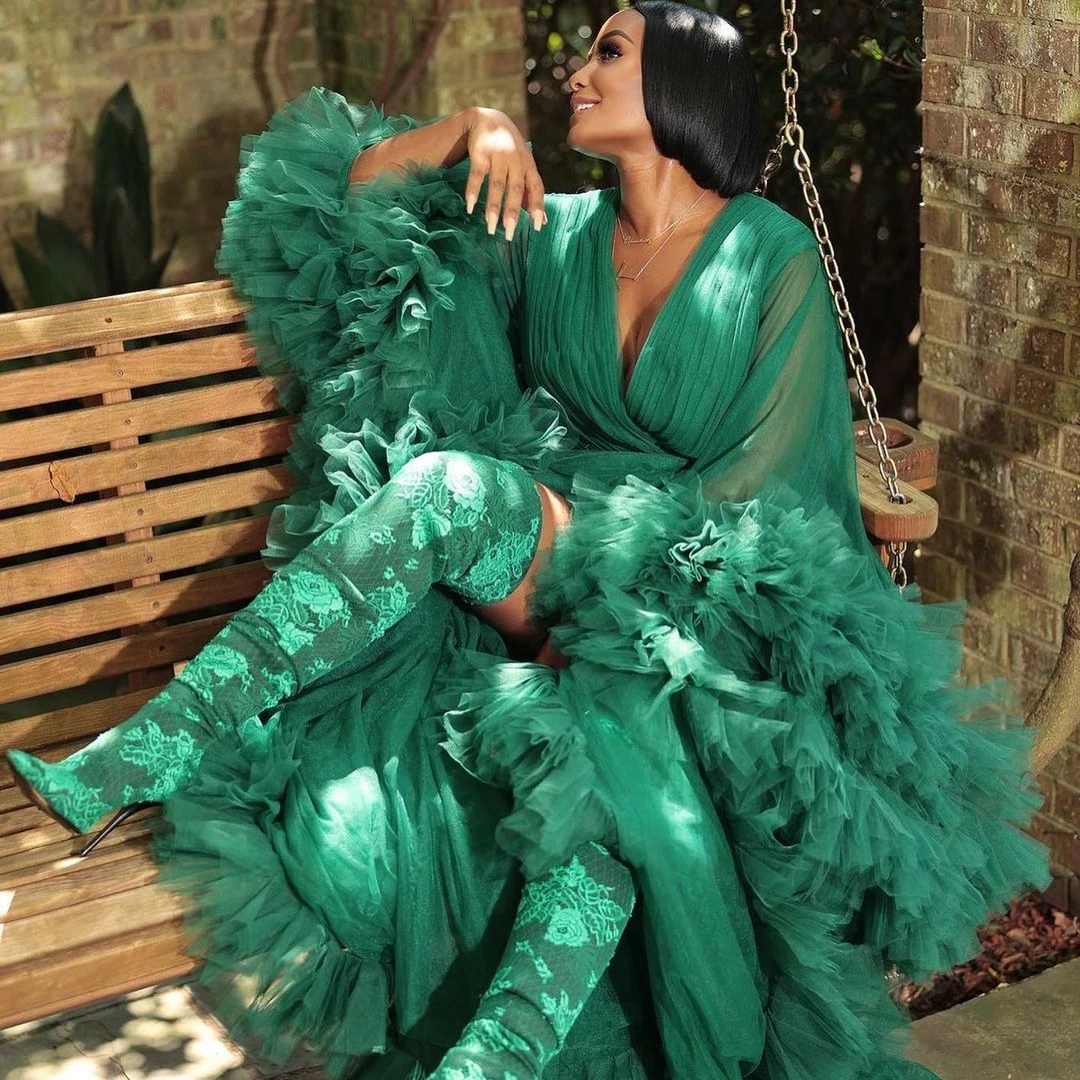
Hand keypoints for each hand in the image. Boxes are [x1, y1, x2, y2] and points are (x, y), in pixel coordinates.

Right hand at [462, 107, 546, 241]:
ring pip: (496, 184)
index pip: (536, 187)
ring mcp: (497, 155)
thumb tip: (542, 221)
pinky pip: (476, 174)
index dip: (537, 206)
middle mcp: (515, 160)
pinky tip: (469, 207)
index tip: (537, 226)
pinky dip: (472, 190)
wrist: (489, 118)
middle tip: (508, 234)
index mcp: (528, 165)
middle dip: (512, 212)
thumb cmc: (510, 150)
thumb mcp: (524, 167)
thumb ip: (530, 193)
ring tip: (489, 228)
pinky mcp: (480, 152)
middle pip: (515, 189)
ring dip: (492, 206)